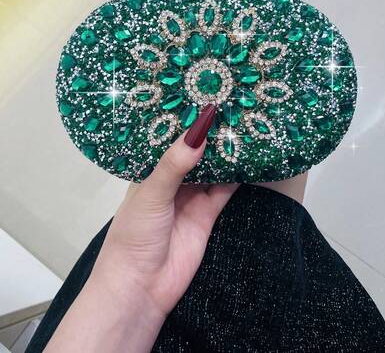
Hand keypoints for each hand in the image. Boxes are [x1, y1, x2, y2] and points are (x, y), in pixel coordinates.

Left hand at [45, 104, 238, 352]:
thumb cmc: (134, 236)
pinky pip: (225, 188)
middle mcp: (171, 180)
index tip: (201, 95)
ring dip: (225, 151)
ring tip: (242, 122)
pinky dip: (237, 174)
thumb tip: (200, 130)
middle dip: (209, 133)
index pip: (169, 138)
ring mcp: (191, 196)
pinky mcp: (209, 213)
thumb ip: (174, 164)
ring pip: (212, 167)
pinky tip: (250, 155)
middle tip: (229, 104)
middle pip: (194, 151)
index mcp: (149, 170)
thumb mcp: (151, 193)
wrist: (141, 288)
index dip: (184, 121)